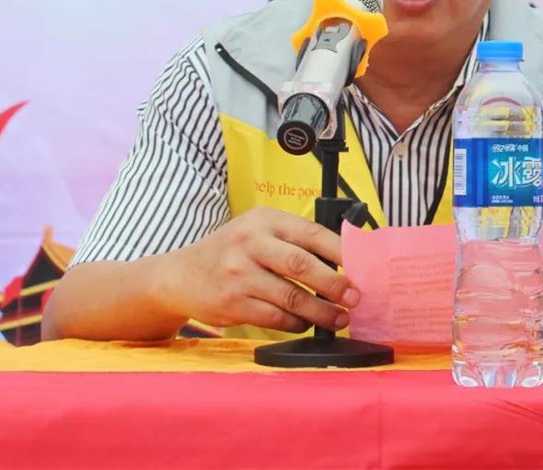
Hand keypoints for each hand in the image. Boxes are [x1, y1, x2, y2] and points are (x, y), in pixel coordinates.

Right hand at [155, 207, 358, 333]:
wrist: (180, 276)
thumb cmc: (231, 251)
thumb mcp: (258, 230)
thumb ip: (293, 239)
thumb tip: (344, 259)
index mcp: (264, 219)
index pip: (312, 232)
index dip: (341, 251)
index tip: (362, 266)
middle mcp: (250, 243)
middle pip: (303, 265)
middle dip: (336, 284)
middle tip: (356, 297)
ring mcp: (240, 275)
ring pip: (292, 297)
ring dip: (322, 312)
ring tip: (340, 318)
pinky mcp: (233, 304)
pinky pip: (276, 317)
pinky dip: (297, 323)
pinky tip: (306, 323)